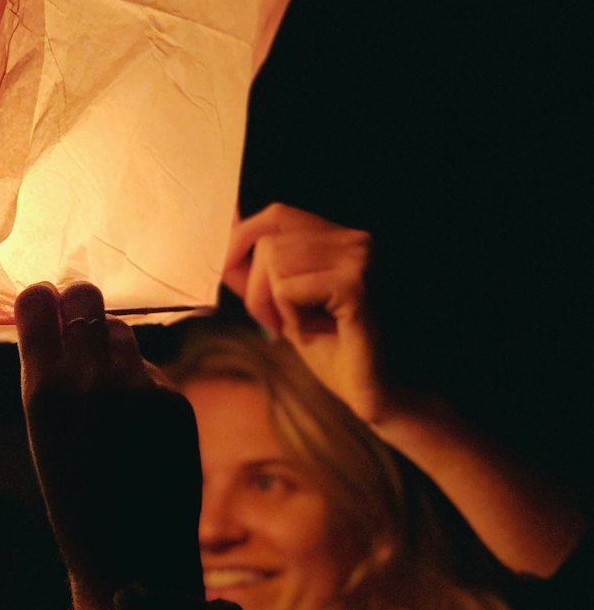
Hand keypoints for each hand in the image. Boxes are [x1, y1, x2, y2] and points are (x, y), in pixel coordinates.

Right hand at [15, 282, 203, 609]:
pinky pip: (151, 369)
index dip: (42, 302)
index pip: (39, 302)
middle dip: (81, 309)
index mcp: (45, 391)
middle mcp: (93, 378)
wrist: (134, 559)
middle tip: (80, 331)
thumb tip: (58, 324)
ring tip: (110, 392)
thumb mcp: (45, 439)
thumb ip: (50, 379)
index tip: (46, 309)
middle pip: (86, 299)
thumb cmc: (77, 505)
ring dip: (112, 348)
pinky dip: (143, 384)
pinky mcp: (176, 399)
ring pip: (122, 331)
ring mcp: (141, 387)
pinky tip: (140, 425)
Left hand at [224, 203, 389, 424]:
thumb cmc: (342, 355)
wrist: (387, 396)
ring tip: (306, 328)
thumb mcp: (288, 308)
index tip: (234, 278)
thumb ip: (259, 275)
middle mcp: (357, 239)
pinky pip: (287, 288)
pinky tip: (320, 332)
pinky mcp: (356, 285)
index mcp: (345, 238)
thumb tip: (223, 244)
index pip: (277, 214)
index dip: (244, 241)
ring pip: (274, 261)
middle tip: (278, 324)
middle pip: (269, 240)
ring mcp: (361, 258)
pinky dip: (290, 316)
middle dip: (257, 288)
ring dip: (275, 305)